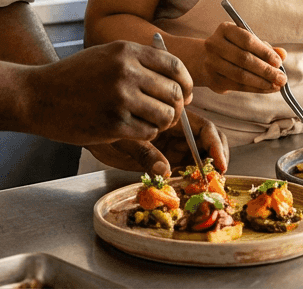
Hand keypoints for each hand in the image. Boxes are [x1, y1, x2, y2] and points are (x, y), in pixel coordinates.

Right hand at [21, 40, 190, 146]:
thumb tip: (179, 82)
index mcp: (127, 51)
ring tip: (148, 122)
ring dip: (162, 123)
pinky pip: (148, 133)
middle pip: (174, 93)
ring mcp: (120, 98)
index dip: (186, 83)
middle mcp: (126, 72)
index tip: (185, 95)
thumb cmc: (73, 77)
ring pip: (165, 116)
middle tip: (167, 114)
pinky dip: (147, 134)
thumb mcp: (106, 56)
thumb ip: (139, 62)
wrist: (37, 95)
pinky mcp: (113, 124)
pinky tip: (133, 129)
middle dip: (176, 107)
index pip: (175, 66)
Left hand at [85, 109, 228, 176]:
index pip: (202, 126)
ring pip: (200, 153)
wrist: (83, 124)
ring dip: (207, 168)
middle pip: (207, 139)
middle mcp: (174, 129)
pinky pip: (186, 165)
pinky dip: (193, 176)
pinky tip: (194, 186)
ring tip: (208, 184)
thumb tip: (164, 169)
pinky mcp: (165, 157)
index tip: (219, 163)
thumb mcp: (120, 139)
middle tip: (218, 177)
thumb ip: (143, 152)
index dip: (214, 144)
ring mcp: (171, 143)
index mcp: (168, 116)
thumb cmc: (99, 123)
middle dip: (217, 156)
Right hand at [199, 22, 286, 93]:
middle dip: (266, 70)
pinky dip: (255, 88)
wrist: (207, 60)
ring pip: (240, 75)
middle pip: (244, 59)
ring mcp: (211, 62)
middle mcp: (214, 44)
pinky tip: (266, 88)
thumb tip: (283, 54)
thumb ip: (266, 47)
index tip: (279, 62)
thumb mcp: (249, 43)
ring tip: (276, 85)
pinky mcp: (213, 79)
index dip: (265, 52)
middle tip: (282, 78)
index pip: (247, 40)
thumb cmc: (234, 48)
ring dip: (262, 82)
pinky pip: (237, 86)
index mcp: (225, 29)